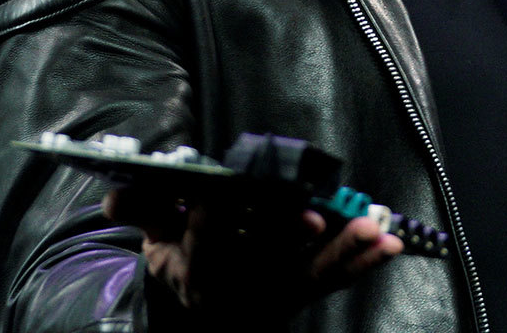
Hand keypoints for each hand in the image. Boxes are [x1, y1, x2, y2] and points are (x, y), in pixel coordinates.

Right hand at [103, 187, 402, 317]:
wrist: (204, 315)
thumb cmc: (182, 256)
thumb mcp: (155, 238)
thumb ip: (142, 210)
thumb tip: (115, 196)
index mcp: (194, 268)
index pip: (204, 238)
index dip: (216, 217)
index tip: (227, 191)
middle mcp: (236, 287)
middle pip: (264, 256)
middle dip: (289, 234)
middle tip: (315, 216)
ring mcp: (273, 294)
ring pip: (309, 272)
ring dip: (344, 251)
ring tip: (375, 229)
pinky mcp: (301, 296)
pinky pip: (334, 280)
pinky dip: (363, 263)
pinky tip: (392, 244)